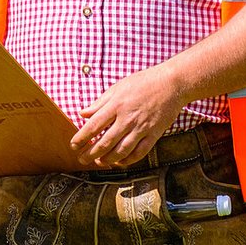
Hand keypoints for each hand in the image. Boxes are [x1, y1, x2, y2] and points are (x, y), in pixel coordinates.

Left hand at [71, 65, 185, 166]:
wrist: (171, 84)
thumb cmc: (144, 82)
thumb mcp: (118, 87)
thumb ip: (100, 102)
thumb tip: (83, 113)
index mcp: (116, 105)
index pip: (93, 126)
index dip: (81, 138)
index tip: (74, 145)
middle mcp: (127, 119)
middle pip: (105, 142)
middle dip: (91, 153)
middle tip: (82, 159)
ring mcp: (141, 128)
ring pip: (121, 151)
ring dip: (107, 159)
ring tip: (99, 162)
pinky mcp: (154, 134)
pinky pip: (139, 152)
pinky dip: (128, 160)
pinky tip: (120, 161)